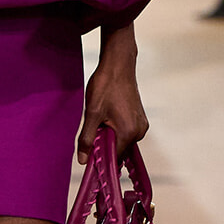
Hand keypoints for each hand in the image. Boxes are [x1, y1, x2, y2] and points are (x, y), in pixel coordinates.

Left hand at [77, 44, 148, 166]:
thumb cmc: (107, 85)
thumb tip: (82, 159)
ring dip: (108, 136)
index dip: (100, 158)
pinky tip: (107, 116)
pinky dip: (114, 129)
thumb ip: (87, 138)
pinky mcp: (139, 118)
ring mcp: (141, 124)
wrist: (118, 65)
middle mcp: (139, 131)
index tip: (89, 154)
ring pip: (121, 141)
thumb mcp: (92, 114)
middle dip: (104, 145)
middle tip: (92, 129)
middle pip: (119, 150)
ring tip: (100, 119)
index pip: (114, 158)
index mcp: (129, 132)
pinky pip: (125, 132)